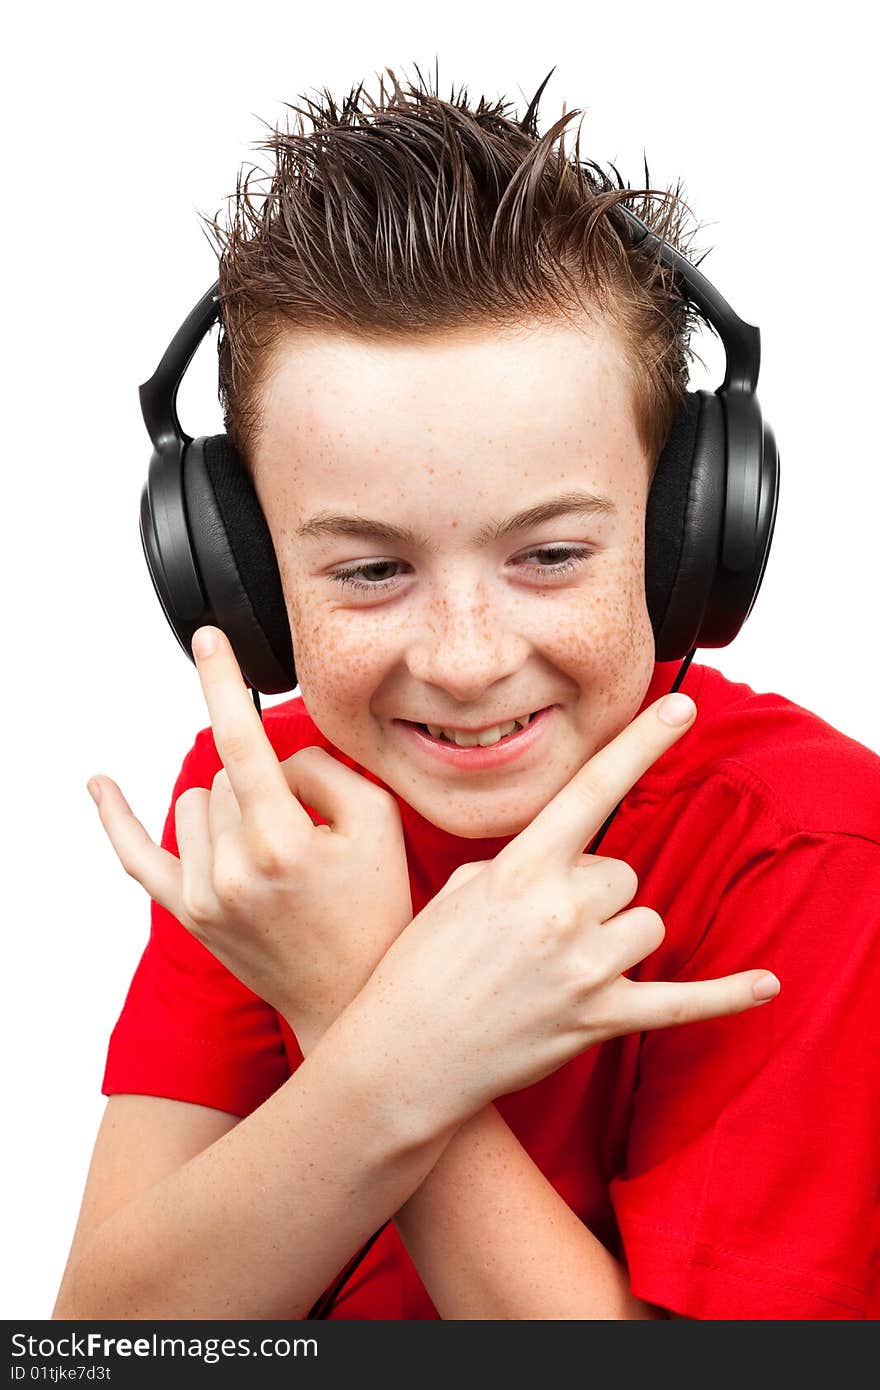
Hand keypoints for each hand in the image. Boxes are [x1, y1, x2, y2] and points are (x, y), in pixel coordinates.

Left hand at [86, 625, 412, 1046]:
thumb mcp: (379, 823)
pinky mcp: (187, 914)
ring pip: (197, 802)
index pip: (240, 740)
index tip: (206, 638)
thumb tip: (273, 758)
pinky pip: (137, 857)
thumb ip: (322, 771)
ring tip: (277, 851)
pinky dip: (116, 819)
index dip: (221, 682)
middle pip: (227, 774)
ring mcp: (202, 895)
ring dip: (230, 805)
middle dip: (266, 784)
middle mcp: (231, 870)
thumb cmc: (375, 907)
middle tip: (310, 832)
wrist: (351, 995)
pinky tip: (99, 786)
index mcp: (281, 843)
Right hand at [347, 693, 780, 1130]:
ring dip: (619, 938)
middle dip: (596, 895)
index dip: (642, 742)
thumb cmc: (422, 967)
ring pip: (648, 924)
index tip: (682, 704)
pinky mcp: (599, 1020)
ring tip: (563, 965)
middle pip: (623, 874)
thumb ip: (525, 866)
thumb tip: (573, 865)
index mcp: (522, 868)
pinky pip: (681, 1002)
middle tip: (544, 930)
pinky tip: (766, 983)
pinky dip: (727, 995)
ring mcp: (584, 967)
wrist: (402, 1055)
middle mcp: (560, 910)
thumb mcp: (462, 891)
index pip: (593, 789)